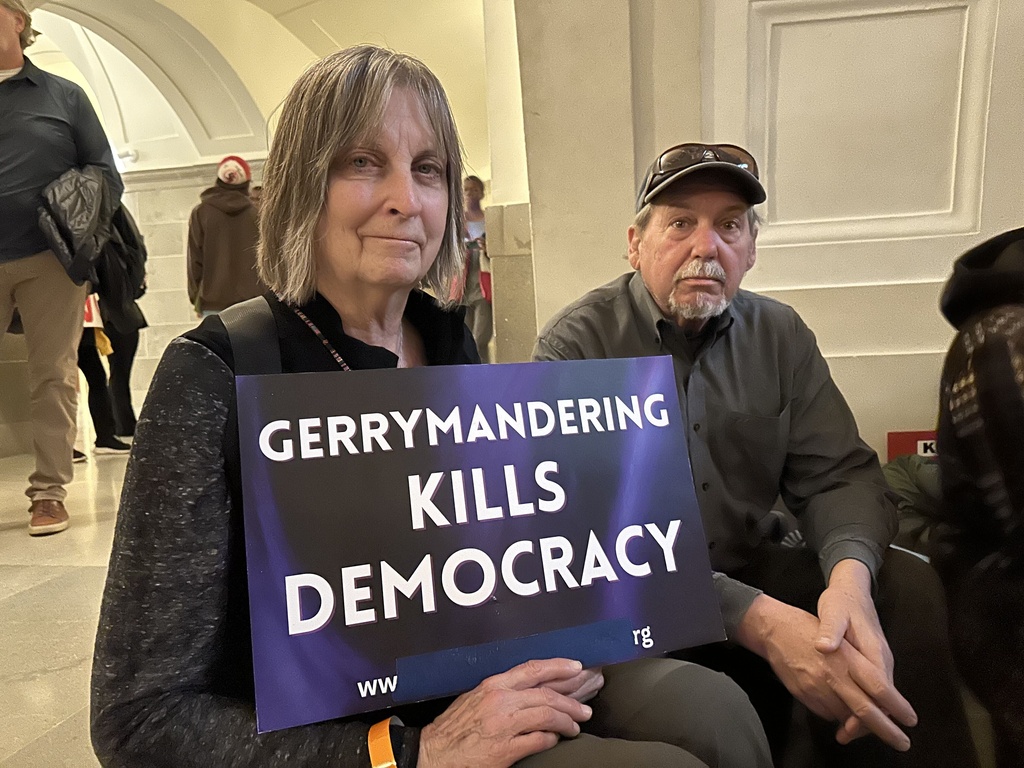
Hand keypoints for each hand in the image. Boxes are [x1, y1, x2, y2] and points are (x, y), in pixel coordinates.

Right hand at [418, 658, 592, 767]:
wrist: (434, 754)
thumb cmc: (454, 728)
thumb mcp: (475, 699)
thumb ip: (503, 692)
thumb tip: (533, 690)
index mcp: (493, 686)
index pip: (533, 669)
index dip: (559, 667)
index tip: (577, 667)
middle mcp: (500, 700)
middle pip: (547, 694)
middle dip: (572, 700)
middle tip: (586, 707)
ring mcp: (504, 725)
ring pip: (547, 716)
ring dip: (567, 721)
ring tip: (576, 726)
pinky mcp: (505, 749)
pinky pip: (538, 741)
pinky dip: (551, 740)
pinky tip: (556, 740)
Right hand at [736, 594, 916, 751]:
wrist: (774, 628)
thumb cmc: (810, 628)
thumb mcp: (842, 637)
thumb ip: (860, 664)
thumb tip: (882, 691)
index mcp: (846, 657)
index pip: (879, 687)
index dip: (896, 706)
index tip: (910, 719)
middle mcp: (832, 675)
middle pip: (865, 711)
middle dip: (886, 730)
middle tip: (902, 743)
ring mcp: (816, 688)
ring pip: (846, 716)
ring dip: (859, 723)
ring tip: (871, 724)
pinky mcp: (804, 695)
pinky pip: (827, 713)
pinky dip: (838, 713)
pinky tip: (841, 705)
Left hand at [815, 560, 901, 743]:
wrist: (852, 589)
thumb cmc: (841, 601)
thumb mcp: (832, 611)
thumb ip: (830, 630)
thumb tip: (824, 647)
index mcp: (874, 651)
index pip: (878, 691)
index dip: (867, 713)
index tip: (851, 730)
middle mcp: (881, 660)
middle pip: (882, 701)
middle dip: (870, 723)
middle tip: (847, 738)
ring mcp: (879, 661)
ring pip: (878, 697)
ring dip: (864, 715)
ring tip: (845, 732)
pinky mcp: (872, 661)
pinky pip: (872, 689)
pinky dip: (863, 702)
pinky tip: (847, 711)